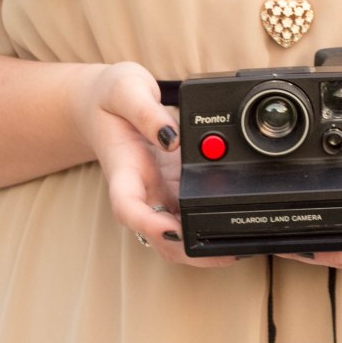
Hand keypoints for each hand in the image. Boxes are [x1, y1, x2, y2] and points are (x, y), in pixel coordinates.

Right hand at [72, 62, 239, 267]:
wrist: (102, 104)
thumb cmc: (110, 97)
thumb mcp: (126, 89)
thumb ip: (148, 112)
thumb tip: (173, 136)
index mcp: (123, 171)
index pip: (128, 208)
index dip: (150, 225)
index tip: (172, 228)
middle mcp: (141, 191)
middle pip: (159, 236)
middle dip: (188, 251)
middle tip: (224, 253)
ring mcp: (158, 194)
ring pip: (176, 235)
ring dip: (203, 248)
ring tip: (239, 247)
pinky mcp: (173, 190)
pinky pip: (190, 216)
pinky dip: (210, 226)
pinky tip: (235, 227)